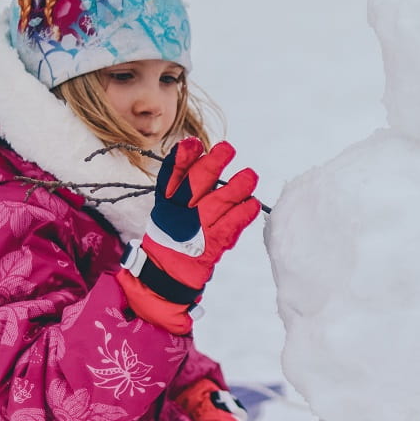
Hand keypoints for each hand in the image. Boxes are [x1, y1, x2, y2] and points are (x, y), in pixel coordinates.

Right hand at [145, 137, 259, 290]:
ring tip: (250, 176)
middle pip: (195, 185)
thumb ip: (184, 187)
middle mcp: (179, 214)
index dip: (181, 158)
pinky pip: (229, 227)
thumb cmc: (174, 238)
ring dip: (236, 187)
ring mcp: (195, 230)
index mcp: (166, 203)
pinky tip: (253, 203)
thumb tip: (205, 157)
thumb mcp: (169, 211)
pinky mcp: (211, 246)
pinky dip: (242, 215)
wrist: (167, 276)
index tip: (193, 143)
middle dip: (212, 165)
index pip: (171, 176)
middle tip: (228, 149)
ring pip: (217, 203)